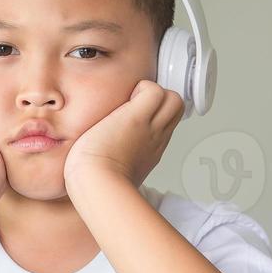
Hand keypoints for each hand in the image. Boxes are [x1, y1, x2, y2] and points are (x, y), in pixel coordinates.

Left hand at [63, 79, 183, 193]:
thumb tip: (99, 158)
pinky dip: (140, 87)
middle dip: (159, 99)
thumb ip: (113, 161)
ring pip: (172, 98)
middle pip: (175, 108)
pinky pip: (153, 89)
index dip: (154, 113)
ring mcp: (150, 127)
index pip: (163, 123)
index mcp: (149, 150)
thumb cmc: (96, 183)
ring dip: (151, 92)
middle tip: (134, 104)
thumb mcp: (113, 172)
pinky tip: (123, 100)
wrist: (97, 185)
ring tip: (128, 102)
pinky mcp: (138, 117)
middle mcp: (155, 138)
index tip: (136, 116)